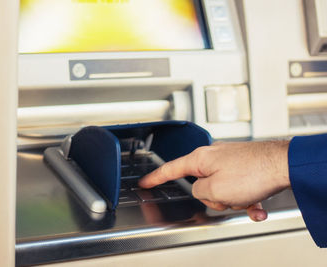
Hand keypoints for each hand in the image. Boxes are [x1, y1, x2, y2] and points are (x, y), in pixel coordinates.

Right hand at [139, 141, 290, 221]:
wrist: (285, 164)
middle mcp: (213, 156)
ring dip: (234, 200)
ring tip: (248, 199)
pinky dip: (247, 199)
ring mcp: (230, 160)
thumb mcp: (216, 189)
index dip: (155, 178)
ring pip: (221, 189)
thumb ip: (199, 192)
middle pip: (201, 185)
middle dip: (214, 197)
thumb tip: (202, 191)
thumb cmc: (253, 172)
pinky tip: (257, 206)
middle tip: (227, 198)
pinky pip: (238, 188)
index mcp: (200, 158)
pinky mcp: (244, 165)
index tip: (145, 182)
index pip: (170, 169)